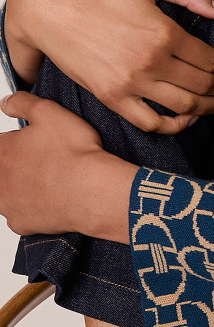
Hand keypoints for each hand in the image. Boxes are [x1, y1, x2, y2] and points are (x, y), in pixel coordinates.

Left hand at [0, 92, 135, 242]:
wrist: (91, 189)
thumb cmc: (73, 152)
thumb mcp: (48, 111)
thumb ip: (22, 103)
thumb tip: (6, 102)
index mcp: (1, 152)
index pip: (0, 143)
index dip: (17, 139)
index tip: (34, 141)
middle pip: (3, 170)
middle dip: (18, 163)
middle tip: (45, 158)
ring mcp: (7, 205)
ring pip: (8, 192)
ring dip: (23, 185)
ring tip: (51, 177)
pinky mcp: (21, 223)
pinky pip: (21, 214)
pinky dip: (33, 207)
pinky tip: (51, 197)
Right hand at [5, 0, 213, 133]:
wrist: (48, 8)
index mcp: (163, 33)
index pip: (209, 60)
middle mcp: (149, 62)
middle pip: (201, 85)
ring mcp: (129, 84)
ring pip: (181, 106)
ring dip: (207, 109)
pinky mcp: (110, 97)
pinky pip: (149, 122)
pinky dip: (172, 126)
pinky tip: (185, 119)